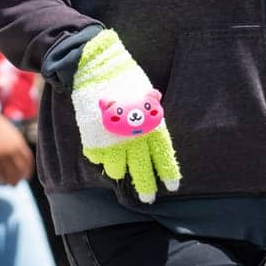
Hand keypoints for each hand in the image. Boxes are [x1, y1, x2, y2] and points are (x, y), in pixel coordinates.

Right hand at [0, 114, 34, 185]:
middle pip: (19, 170)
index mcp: (19, 143)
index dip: (28, 171)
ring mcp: (0, 155)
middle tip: (16, 184)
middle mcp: (12, 151)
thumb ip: (16, 143)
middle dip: (18, 179)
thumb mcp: (11, 132)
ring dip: (8, 182)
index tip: (26, 177)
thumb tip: (20, 155)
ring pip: (7, 174)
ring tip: (6, 185)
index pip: (28, 161)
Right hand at [72, 30, 181, 202]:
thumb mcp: (146, 95)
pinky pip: (97, 158)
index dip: (168, 173)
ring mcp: (111, 140)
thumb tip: (153, 132)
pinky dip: (100, 158)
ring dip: (119, 171)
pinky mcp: (92, 139)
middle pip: (141, 169)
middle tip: (149, 198)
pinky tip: (103, 153)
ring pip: (116, 169)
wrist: (96, 66)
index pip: (163, 154)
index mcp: (150, 124)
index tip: (172, 188)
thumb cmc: (125, 76)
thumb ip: (149, 117)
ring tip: (120, 171)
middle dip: (146, 187)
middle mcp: (133, 136)